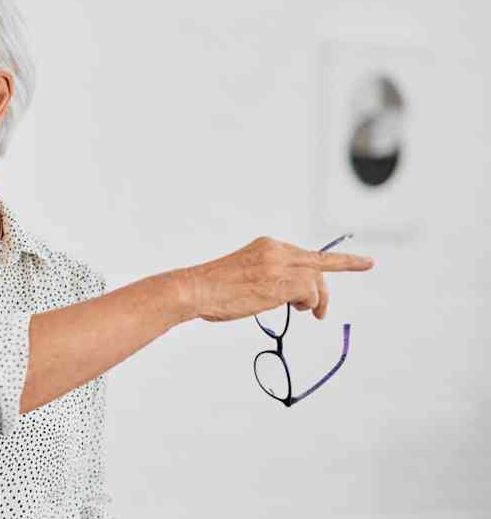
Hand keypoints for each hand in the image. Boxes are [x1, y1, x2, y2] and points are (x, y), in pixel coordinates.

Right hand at [179, 236, 373, 322]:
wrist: (194, 289)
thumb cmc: (213, 290)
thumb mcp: (245, 274)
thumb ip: (269, 277)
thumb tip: (289, 296)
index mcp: (267, 246)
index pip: (308, 253)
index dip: (341, 261)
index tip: (365, 263)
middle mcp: (276, 250)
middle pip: (318, 266)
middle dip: (326, 291)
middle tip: (320, 314)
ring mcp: (279, 264)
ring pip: (316, 280)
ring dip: (315, 301)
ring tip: (303, 313)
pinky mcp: (281, 281)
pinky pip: (311, 293)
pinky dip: (309, 304)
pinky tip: (295, 309)